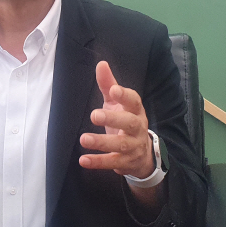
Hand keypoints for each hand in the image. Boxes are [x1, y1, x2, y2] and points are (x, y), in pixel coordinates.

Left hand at [79, 61, 154, 178]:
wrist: (142, 154)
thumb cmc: (125, 121)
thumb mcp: (117, 103)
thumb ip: (109, 85)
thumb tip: (101, 63)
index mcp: (135, 111)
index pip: (134, 101)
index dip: (125, 95)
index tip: (114, 90)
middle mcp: (137, 128)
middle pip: (129, 123)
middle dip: (113, 119)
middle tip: (94, 115)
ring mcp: (133, 147)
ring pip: (120, 145)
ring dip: (101, 142)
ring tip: (83, 139)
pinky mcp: (126, 163)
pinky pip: (113, 163)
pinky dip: (98, 162)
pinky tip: (83, 160)